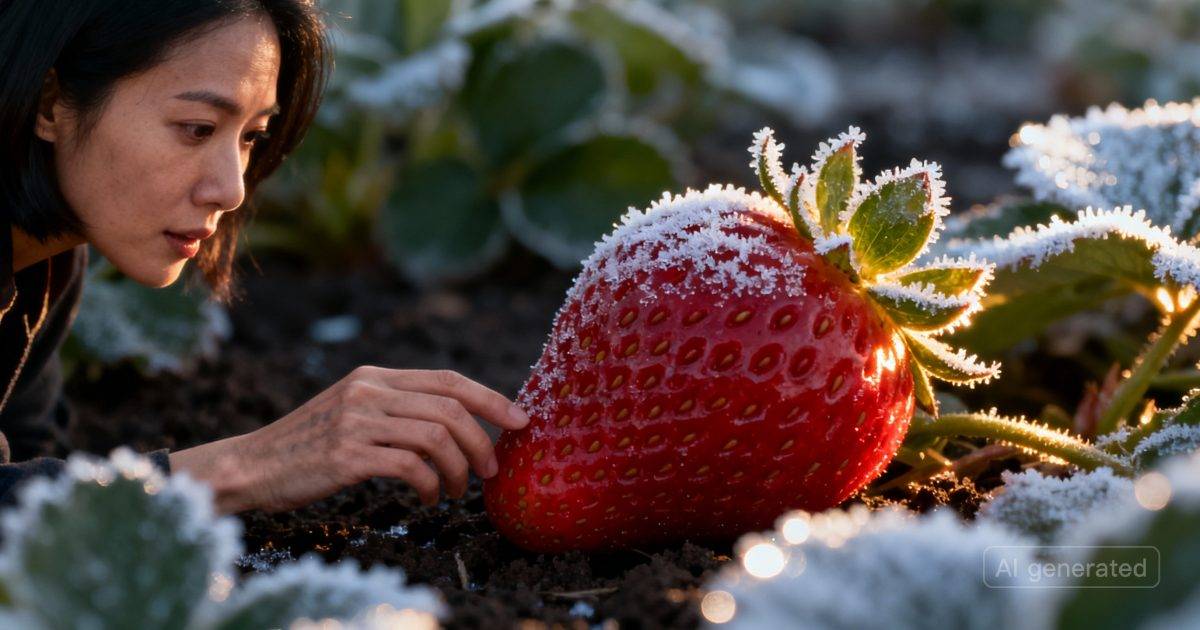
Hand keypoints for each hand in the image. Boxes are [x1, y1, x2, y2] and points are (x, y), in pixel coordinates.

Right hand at [168, 366, 530, 513]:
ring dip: (457, 470)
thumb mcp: (353, 412)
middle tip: (489, 471)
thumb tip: (459, 422)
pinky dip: (430, 485)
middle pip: (452, 408)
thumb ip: (398, 408)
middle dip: (482, 442)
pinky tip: (427, 499)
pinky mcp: (347, 455)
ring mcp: (357, 421)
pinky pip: (411, 467)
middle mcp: (369, 392)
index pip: (449, 380)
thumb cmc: (309, 447)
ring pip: (437, 438)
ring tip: (453, 492)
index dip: (492, 399)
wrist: (251, 466)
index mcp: (375, 377)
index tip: (522, 420)